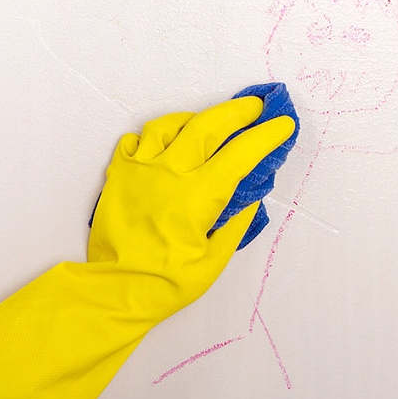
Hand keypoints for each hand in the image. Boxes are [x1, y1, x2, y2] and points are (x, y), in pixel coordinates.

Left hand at [88, 96, 295, 315]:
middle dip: (237, 112)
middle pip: (207, 126)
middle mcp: (168, 174)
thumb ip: (236, 223)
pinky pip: (136, 140)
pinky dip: (155, 136)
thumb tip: (251, 197)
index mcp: (196, 197)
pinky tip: (167, 144)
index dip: (266, 136)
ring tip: (209, 122)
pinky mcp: (119, 175)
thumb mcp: (215, 260)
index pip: (240, 154)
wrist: (115, 290)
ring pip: (169, 125)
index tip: (282, 125)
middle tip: (255, 107)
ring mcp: (140, 171)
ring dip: (195, 119)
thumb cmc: (167, 282)